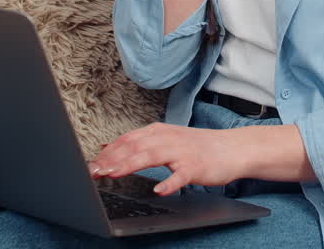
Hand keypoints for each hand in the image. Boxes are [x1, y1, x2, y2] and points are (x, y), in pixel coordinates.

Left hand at [88, 122, 244, 195]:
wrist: (232, 148)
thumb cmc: (197, 147)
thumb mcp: (166, 139)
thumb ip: (139, 143)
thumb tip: (108, 147)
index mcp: (158, 132)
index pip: (127, 139)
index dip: (108, 151)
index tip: (91, 163)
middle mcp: (167, 139)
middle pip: (135, 146)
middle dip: (112, 158)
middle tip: (94, 170)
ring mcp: (181, 152)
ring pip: (152, 156)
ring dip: (131, 164)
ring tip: (114, 173)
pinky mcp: (195, 167)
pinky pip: (181, 176)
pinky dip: (169, 183)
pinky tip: (159, 190)